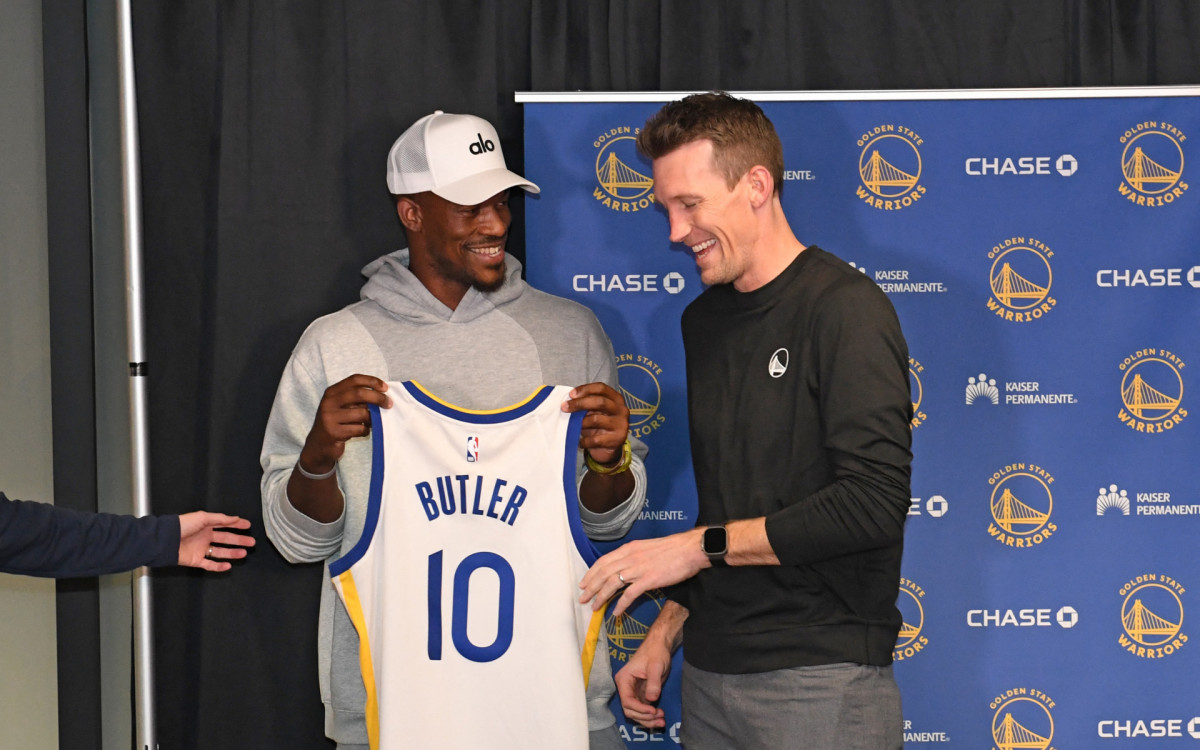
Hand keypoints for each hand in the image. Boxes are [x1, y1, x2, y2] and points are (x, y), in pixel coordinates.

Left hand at [177, 512, 254, 571]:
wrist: (166, 540)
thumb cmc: (183, 526)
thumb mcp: (203, 518)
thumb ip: (220, 519)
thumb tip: (235, 518)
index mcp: (207, 525)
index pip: (225, 525)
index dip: (237, 525)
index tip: (248, 526)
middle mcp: (205, 537)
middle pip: (226, 539)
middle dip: (239, 540)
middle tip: (252, 542)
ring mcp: (201, 549)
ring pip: (220, 552)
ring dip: (232, 553)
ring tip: (244, 553)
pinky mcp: (196, 561)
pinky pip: (210, 565)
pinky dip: (219, 566)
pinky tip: (228, 566)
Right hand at [299, 375, 390, 474]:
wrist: (318, 445)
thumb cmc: (336, 422)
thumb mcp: (341, 406)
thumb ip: (356, 398)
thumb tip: (382, 394)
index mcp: (332, 392)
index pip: (354, 380)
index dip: (372, 381)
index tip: (385, 388)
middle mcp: (328, 402)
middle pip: (359, 393)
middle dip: (378, 398)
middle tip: (389, 404)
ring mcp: (329, 417)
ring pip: (362, 413)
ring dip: (372, 418)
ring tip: (370, 422)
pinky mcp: (334, 432)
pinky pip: (360, 429)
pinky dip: (366, 431)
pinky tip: (362, 432)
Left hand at [560, 382, 627, 465]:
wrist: (611, 448)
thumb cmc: (600, 425)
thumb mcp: (596, 412)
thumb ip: (587, 405)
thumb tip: (568, 402)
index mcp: (616, 399)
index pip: (601, 388)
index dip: (585, 389)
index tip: (571, 394)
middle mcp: (621, 410)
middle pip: (600, 402)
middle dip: (579, 404)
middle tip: (564, 407)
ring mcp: (621, 425)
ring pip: (596, 420)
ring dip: (581, 424)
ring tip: (575, 428)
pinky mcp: (617, 440)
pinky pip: (595, 439)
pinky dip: (584, 441)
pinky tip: (581, 442)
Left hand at [579, 528, 705, 617]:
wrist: (690, 549)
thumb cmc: (672, 549)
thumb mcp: (647, 548)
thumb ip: (635, 556)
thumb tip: (626, 566)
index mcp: (629, 549)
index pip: (603, 561)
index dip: (591, 573)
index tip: (584, 582)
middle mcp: (630, 557)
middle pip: (603, 573)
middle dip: (590, 587)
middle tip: (582, 598)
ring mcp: (639, 568)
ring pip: (612, 584)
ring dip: (601, 597)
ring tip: (594, 607)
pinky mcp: (649, 579)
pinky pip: (629, 594)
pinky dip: (620, 604)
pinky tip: (616, 612)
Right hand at [615, 636, 671, 728]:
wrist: (660, 646)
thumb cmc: (655, 652)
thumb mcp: (656, 666)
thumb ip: (653, 682)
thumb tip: (651, 699)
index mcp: (624, 680)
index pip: (627, 701)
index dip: (639, 709)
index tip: (653, 711)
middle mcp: (626, 688)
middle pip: (630, 710)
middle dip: (644, 717)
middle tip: (660, 718)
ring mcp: (633, 692)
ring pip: (636, 713)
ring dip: (647, 720)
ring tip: (662, 721)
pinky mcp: (641, 695)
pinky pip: (643, 710)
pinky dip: (650, 716)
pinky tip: (660, 718)